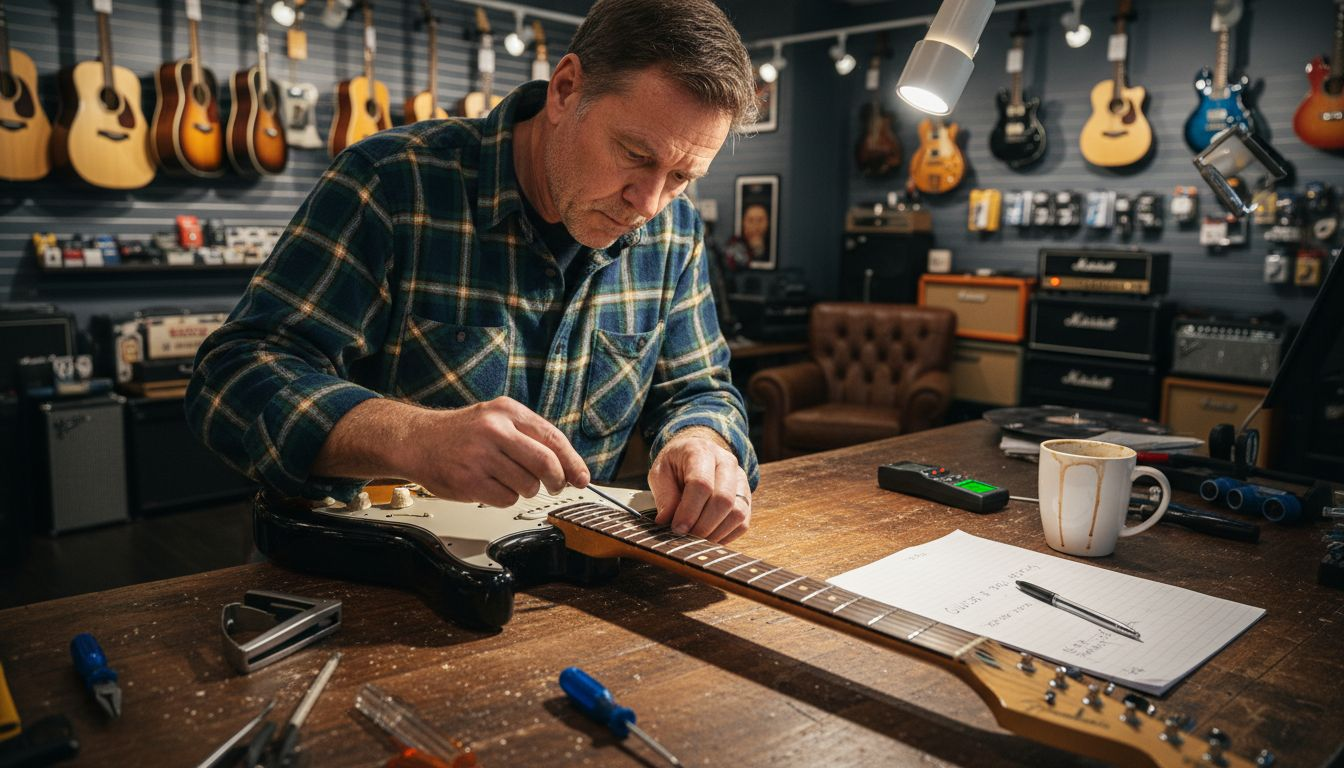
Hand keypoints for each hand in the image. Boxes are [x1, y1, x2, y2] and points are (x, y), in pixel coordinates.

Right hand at [408, 397, 589, 506]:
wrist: (417, 440)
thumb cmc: (462, 433)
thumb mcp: (497, 419)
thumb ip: (531, 438)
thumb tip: (568, 468)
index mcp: (507, 411)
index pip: (553, 438)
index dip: (572, 462)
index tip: (582, 477)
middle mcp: (495, 430)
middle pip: (546, 464)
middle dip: (556, 481)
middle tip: (555, 486)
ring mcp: (481, 456)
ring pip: (528, 485)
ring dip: (525, 489)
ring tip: (506, 478)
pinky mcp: (469, 481)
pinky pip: (506, 499)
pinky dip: (505, 498)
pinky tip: (490, 485)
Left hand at [648, 428, 750, 543]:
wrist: (694, 454)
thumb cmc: (674, 465)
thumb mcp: (659, 473)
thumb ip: (664, 496)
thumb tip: (666, 521)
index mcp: (701, 451)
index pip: (702, 484)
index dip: (689, 511)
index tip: (677, 528)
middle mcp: (726, 462)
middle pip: (723, 499)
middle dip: (703, 526)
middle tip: (686, 537)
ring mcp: (740, 479)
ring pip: (737, 513)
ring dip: (716, 533)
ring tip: (696, 539)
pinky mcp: (746, 496)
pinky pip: (743, 523)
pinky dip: (726, 536)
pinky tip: (708, 538)